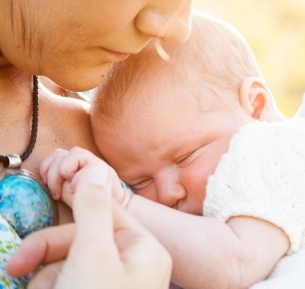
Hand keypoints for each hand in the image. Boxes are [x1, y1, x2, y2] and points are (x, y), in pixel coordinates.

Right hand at [7, 158, 171, 288]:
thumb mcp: (92, 255)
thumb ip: (93, 210)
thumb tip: (94, 170)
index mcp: (144, 251)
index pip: (106, 214)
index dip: (75, 209)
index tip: (49, 200)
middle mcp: (133, 267)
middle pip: (84, 240)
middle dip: (49, 254)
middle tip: (17, 265)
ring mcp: (114, 286)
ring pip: (70, 265)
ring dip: (46, 280)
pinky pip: (67, 284)